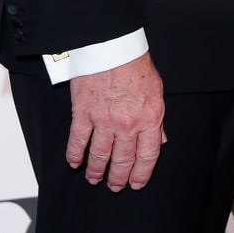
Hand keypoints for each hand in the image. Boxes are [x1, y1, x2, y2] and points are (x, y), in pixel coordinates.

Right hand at [65, 54, 165, 190]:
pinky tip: (75, 162)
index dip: (142, 174)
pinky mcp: (83, 113)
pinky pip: (78, 140)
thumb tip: (159, 141)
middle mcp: (127, 124)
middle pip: (123, 160)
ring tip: (95, 179)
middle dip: (119, 178)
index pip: (148, 156)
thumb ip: (156, 120)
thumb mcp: (156, 92)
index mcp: (150, 118)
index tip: (136, 183)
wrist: (112, 46)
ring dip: (97, 171)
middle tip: (115, 186)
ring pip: (100, 155)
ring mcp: (104, 120)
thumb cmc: (134, 64)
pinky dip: (75, 154)